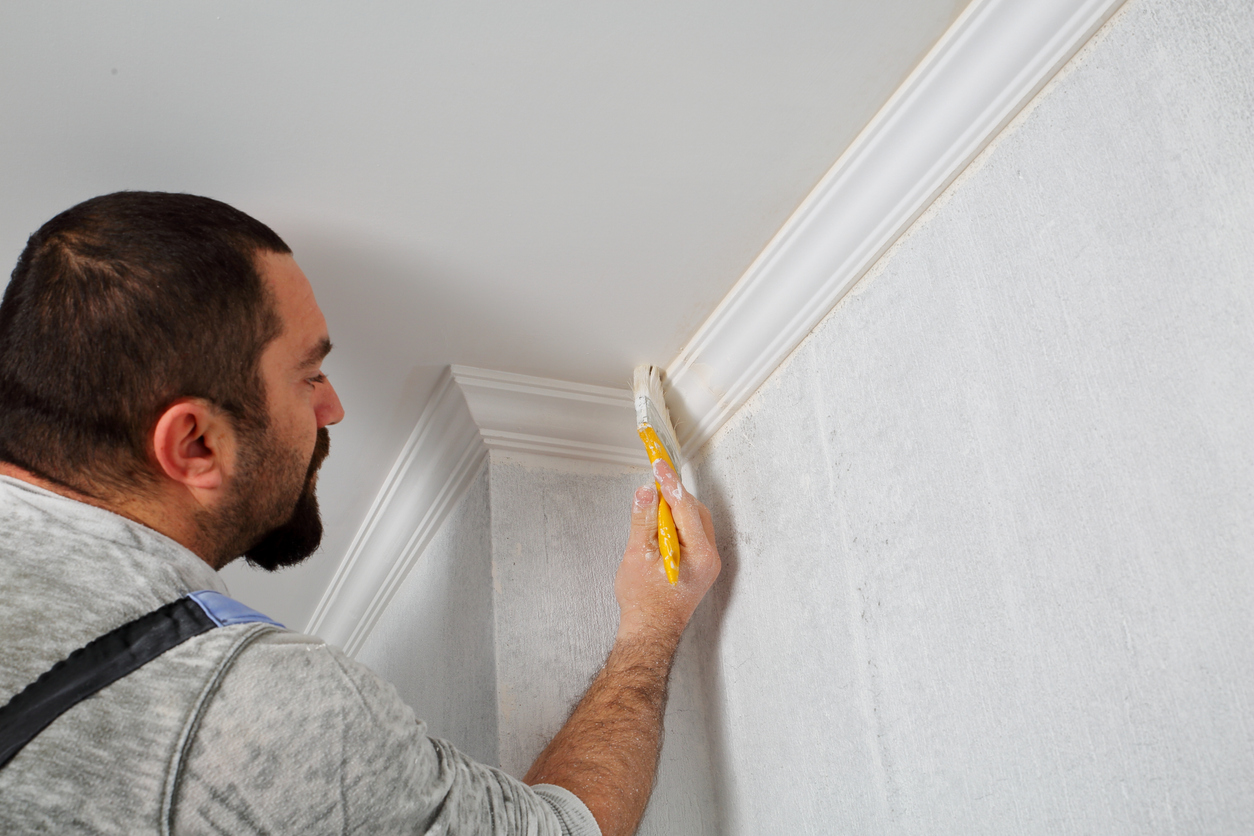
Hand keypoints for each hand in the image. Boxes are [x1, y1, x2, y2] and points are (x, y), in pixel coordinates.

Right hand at [614, 459, 720, 643]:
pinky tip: (660, 525)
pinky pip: (692, 534)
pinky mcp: (700, 564)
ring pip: (694, 521)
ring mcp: (707, 562)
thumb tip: (647, 491)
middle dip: (674, 497)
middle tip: (653, 486)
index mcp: (700, 555)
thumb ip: (644, 520)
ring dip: (675, 510)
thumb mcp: (638, 556)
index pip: (685, 508)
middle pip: (695, 511)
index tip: (659, 465)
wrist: (650, 630)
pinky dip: (677, 524)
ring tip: (652, 508)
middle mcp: (710, 557)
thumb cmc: (645, 602)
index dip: (670, 484)